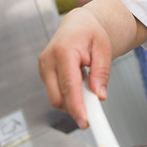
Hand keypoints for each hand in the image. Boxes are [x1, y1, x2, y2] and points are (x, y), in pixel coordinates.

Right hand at [38, 7, 112, 127]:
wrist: (78, 25)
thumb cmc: (91, 33)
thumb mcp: (103, 49)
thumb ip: (101, 72)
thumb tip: (99, 95)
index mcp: (63, 51)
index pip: (69, 85)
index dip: (77, 106)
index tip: (85, 121)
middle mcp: (48, 60)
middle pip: (57, 97)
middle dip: (74, 108)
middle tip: (94, 109)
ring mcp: (43, 68)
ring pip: (55, 98)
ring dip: (72, 101)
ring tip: (87, 84)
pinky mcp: (44, 74)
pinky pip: (55, 93)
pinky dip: (68, 95)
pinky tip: (79, 82)